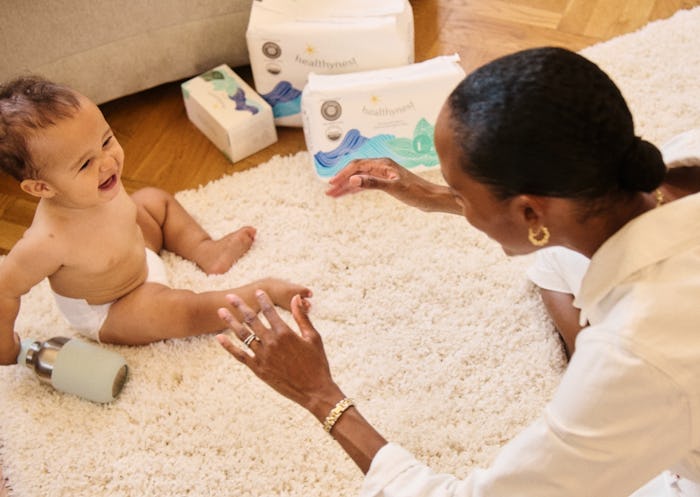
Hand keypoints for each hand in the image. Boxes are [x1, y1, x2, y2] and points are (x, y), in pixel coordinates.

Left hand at [217, 290, 342, 415]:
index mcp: (285, 332)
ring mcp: (263, 356)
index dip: (262, 300)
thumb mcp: (313, 337)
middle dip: (240, 306)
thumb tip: (296, 298)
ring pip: (242, 335)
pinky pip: (240, 355)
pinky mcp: (258, 369)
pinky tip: (219, 337)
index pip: (269, 311)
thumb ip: (302, 317)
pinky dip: (228, 346)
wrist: (314, 391)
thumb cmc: (317, 363)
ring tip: (220, 312)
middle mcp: (271, 342)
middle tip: (229, 296)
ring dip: (230, 322)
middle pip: (251, 320)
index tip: (257, 291)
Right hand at [325, 157, 458, 213]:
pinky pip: (366, 184)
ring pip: (360, 178)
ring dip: (347, 186)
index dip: (343, 175)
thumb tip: (354, 180)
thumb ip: (373, 183)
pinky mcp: (387, 183)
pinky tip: (350, 194)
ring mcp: (384, 175)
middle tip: (329, 192)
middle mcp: (382, 167)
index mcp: (383, 164)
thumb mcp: (394, 188)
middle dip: (342, 181)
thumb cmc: (417, 192)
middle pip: (356, 172)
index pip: (357, 166)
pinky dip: (356, 189)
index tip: (332, 184)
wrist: (432, 199)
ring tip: (334, 195)